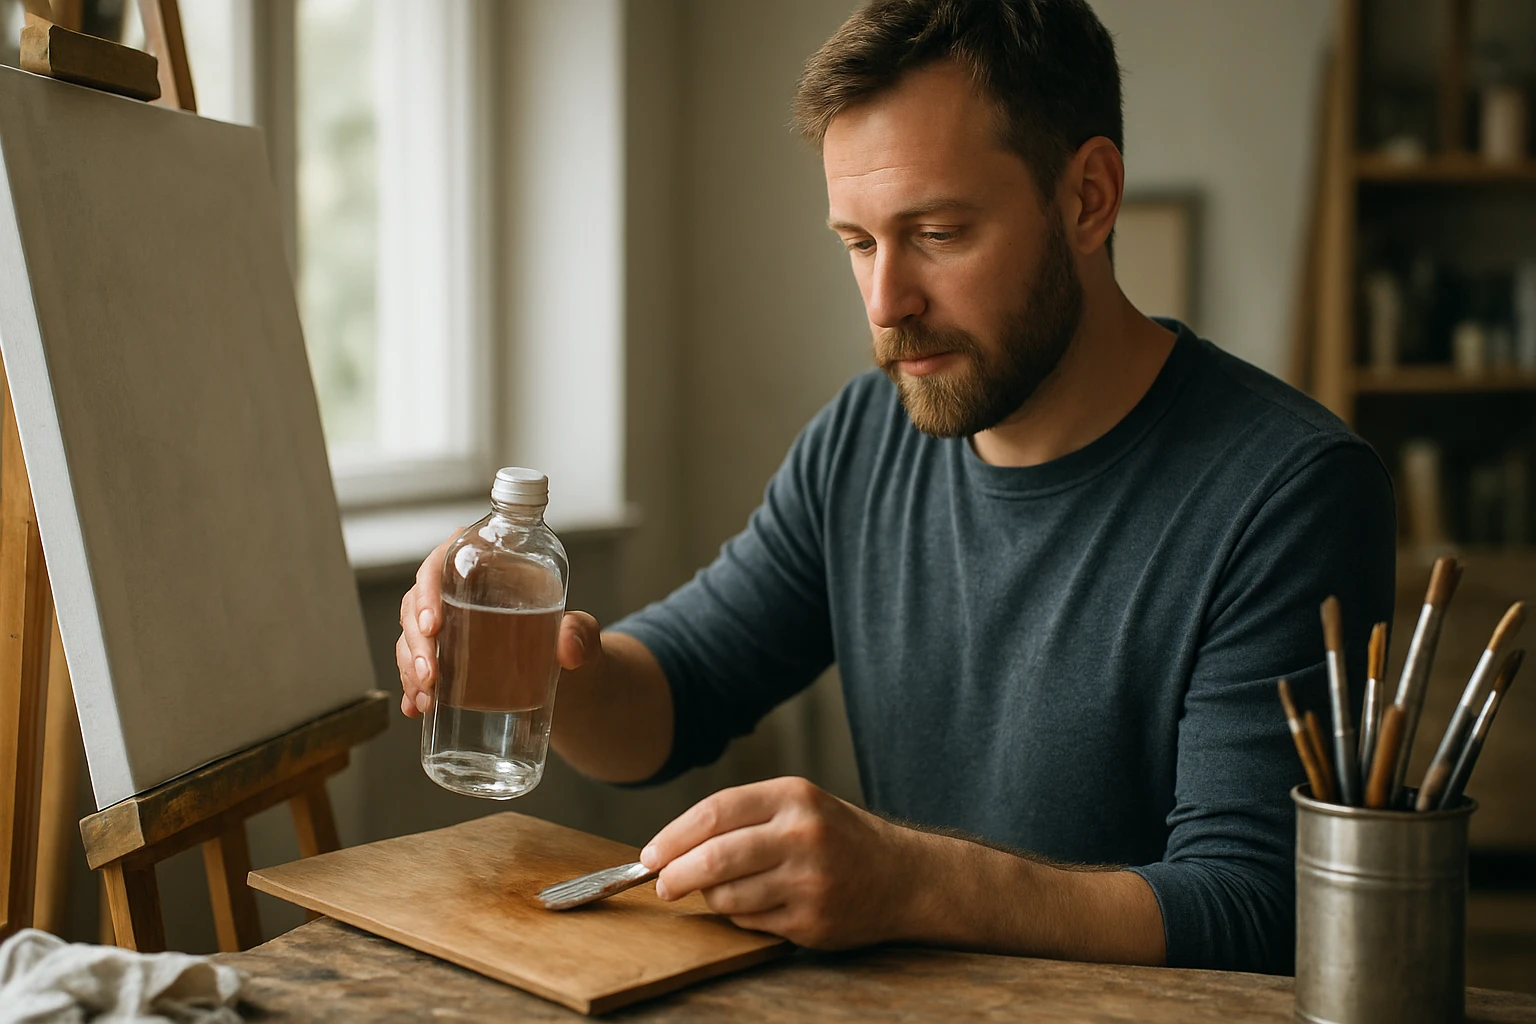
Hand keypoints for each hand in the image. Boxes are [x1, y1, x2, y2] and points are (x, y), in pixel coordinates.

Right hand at [395, 530, 602, 717]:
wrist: (570, 675)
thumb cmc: (570, 638)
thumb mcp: (581, 631)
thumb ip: (581, 633)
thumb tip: (570, 650)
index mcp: (489, 567)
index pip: (444, 562)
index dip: (428, 589)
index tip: (433, 624)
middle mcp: (461, 591)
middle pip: (418, 604)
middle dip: (417, 641)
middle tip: (430, 674)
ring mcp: (449, 625)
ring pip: (412, 637)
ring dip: (410, 667)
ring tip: (427, 699)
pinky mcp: (445, 656)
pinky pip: (416, 666)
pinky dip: (411, 688)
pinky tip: (415, 708)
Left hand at [639, 776, 920, 948]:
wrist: (903, 877)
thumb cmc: (838, 837)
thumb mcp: (799, 805)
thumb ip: (743, 817)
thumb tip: (672, 846)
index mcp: (794, 797)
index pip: (714, 812)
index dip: (673, 836)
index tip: (650, 854)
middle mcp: (802, 836)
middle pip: (714, 858)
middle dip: (676, 875)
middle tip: (662, 884)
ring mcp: (809, 882)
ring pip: (727, 896)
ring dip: (709, 898)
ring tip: (718, 891)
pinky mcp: (811, 921)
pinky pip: (750, 921)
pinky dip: (739, 915)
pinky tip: (756, 903)